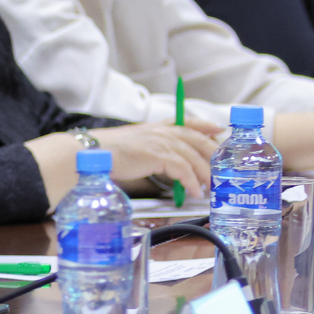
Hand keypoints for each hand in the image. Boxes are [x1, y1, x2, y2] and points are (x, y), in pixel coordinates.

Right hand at [93, 122, 218, 197]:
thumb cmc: (108, 152)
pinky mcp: (157, 154)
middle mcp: (161, 131)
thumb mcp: (134, 145)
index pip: (186, 122)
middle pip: (196, 139)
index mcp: (156, 127)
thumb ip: (151, 149)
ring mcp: (160, 141)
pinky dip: (191, 182)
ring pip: (192, 156)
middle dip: (212, 154)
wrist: (93, 152)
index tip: (218, 129)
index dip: (204, 125)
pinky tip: (194, 192)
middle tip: (220, 169)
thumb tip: (164, 163)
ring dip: (203, 174)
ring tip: (209, 187)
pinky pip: (182, 170)